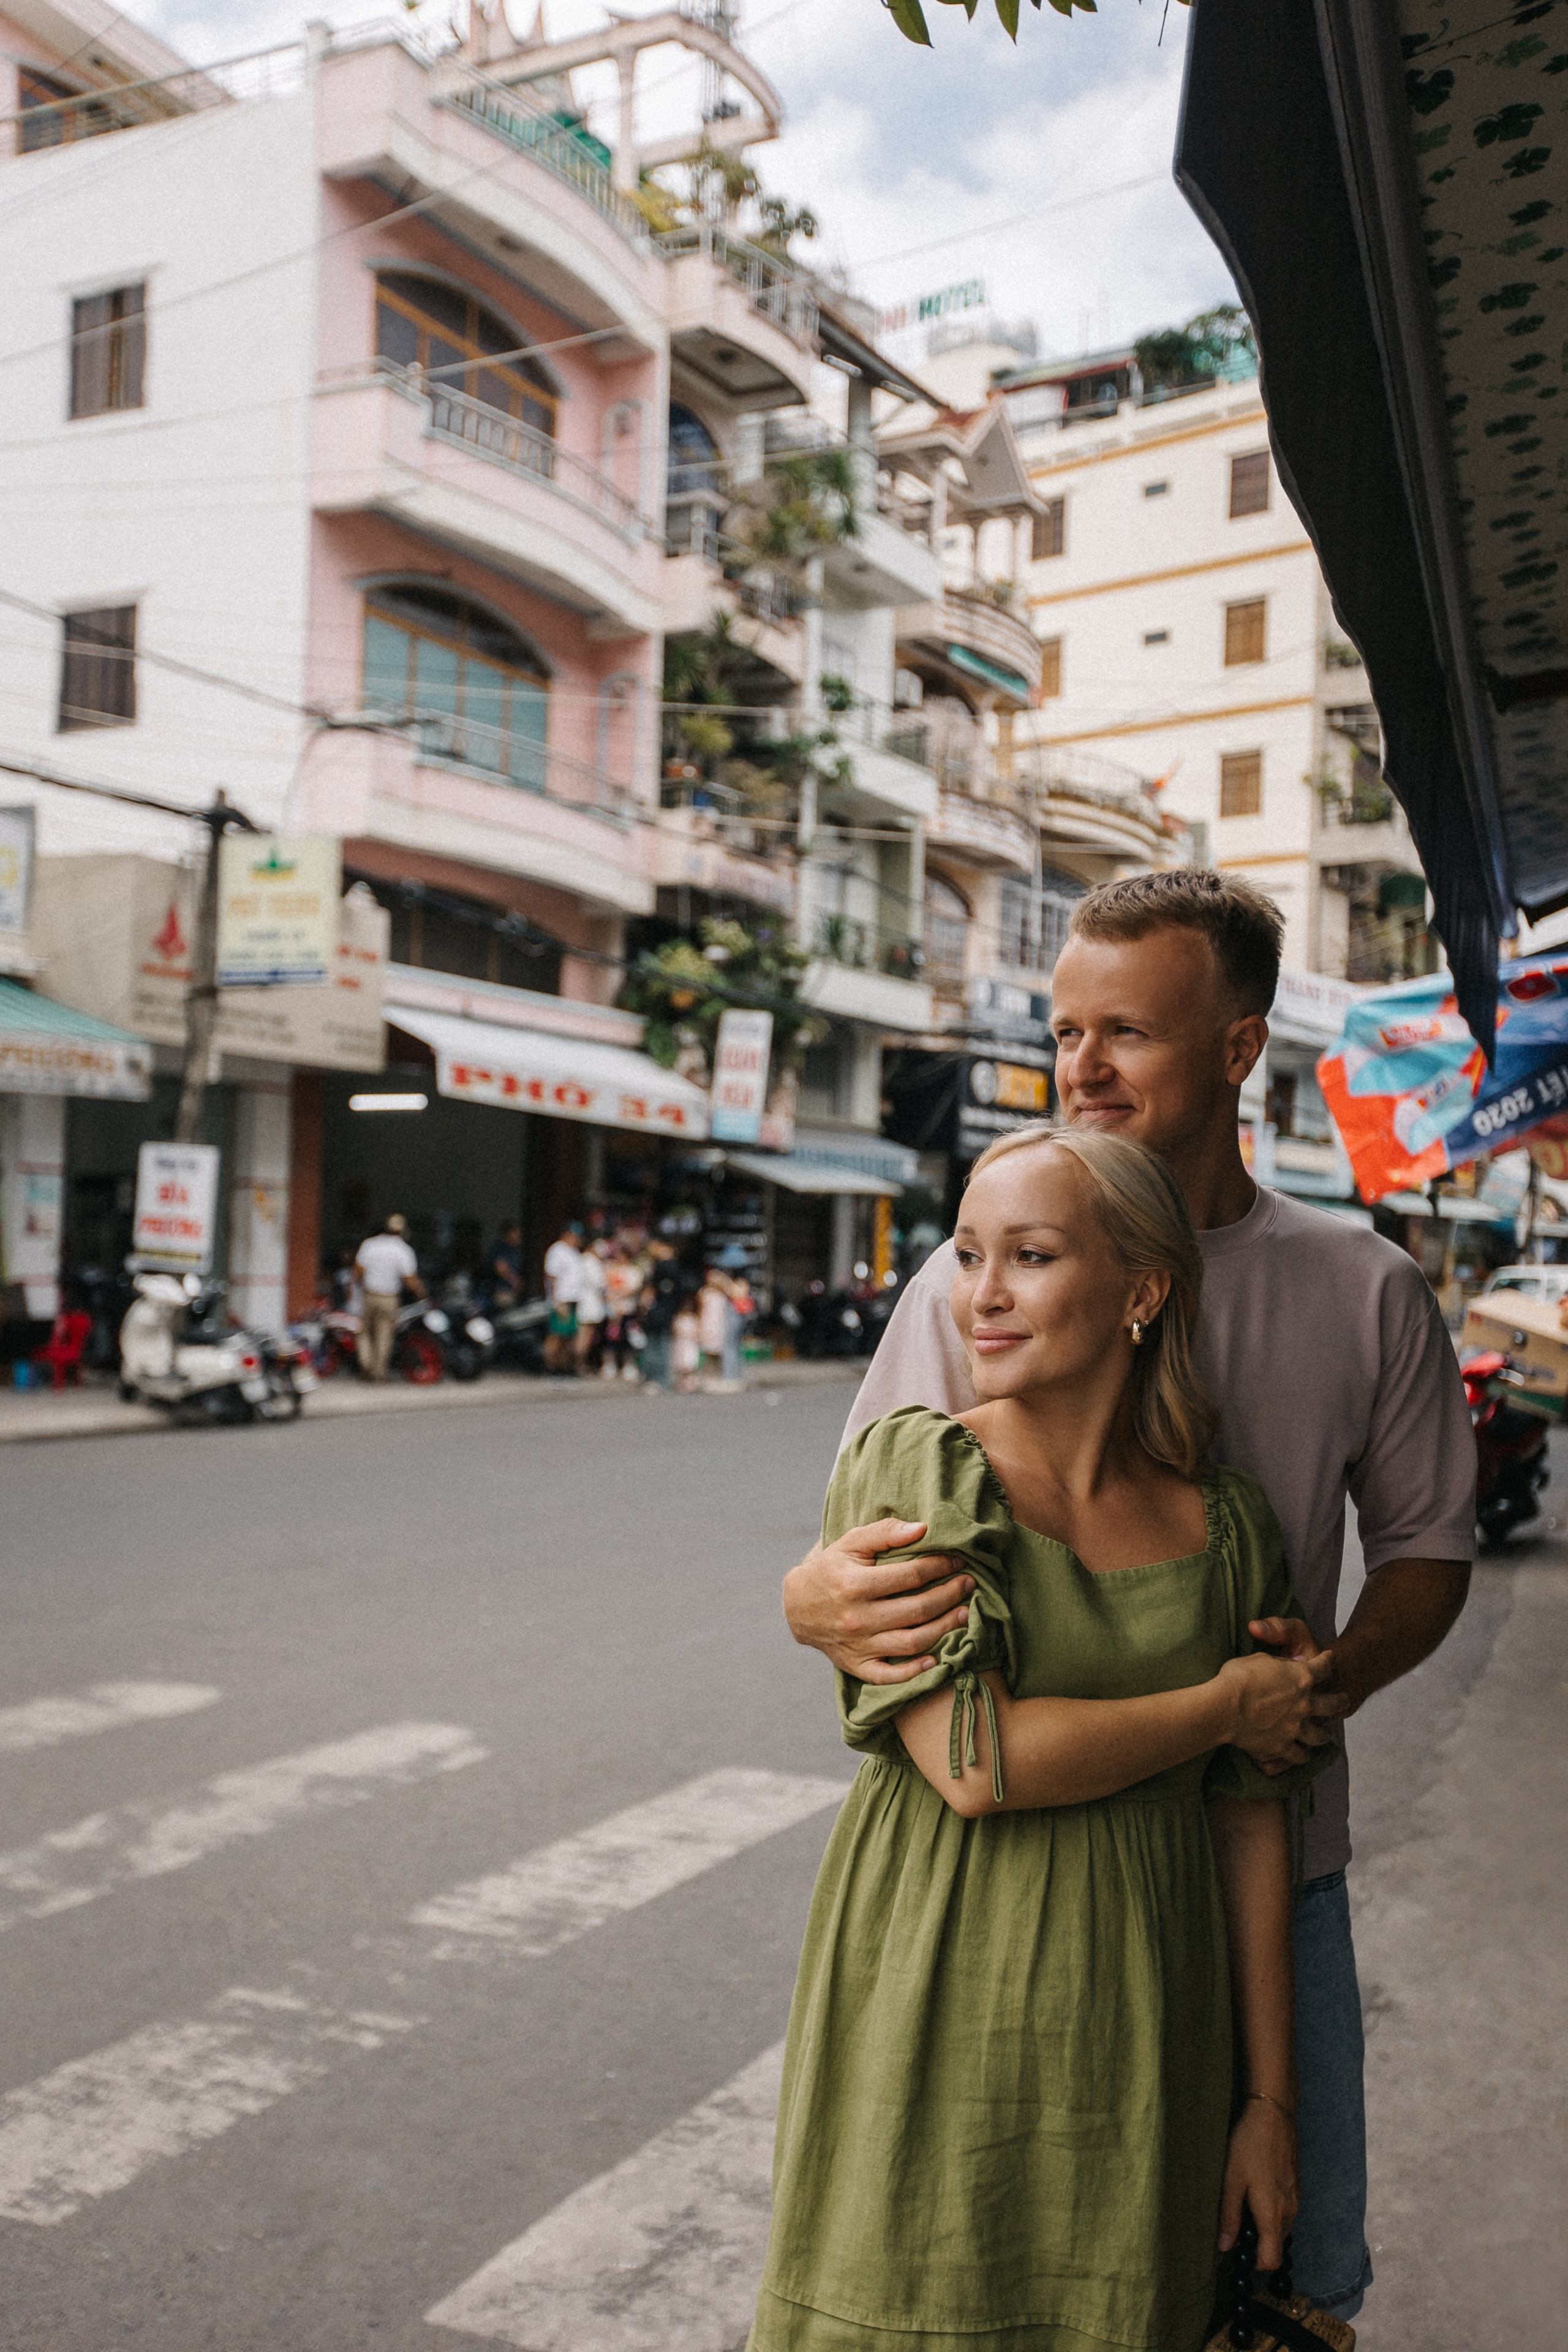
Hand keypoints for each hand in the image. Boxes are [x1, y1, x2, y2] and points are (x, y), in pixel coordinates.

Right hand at [782, 1520, 973, 1683]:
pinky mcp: (857, 1665)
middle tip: (968, 1585)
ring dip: (943, 1629)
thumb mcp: (850, 1543)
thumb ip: (884, 1533)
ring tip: (963, 1615)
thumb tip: (922, 1529)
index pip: (910, 1575)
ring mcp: (858, 1645)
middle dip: (949, 1596)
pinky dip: (914, 1672)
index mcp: (855, 1584)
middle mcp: (857, 1617)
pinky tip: (936, 1660)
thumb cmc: (831, 1568)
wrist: (797, 1606)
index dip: (939, 1566)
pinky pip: (889, 1675)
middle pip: (917, 1610)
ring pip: (911, 1643)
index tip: (957, 1560)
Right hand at [1215, 1643, 1336, 1773]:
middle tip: (1345, 1700)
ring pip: (1320, 1735)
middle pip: (1332, 1703)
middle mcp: (1305, 1704)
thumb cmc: (1238, 1678)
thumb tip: (1291, 1663)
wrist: (1224, 1709)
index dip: (1328, 1660)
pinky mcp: (1283, 1746)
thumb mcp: (1259, 1658)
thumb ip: (1279, 1663)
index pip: (1323, 1667)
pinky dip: (1301, 1756)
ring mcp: (1296, 1728)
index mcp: (1301, 1677)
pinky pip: (1298, 1755)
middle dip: (1341, 1701)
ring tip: (1326, 1734)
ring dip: (1324, 1734)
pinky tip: (1302, 1755)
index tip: (1330, 1658)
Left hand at [1218, 2099, 1298, 2271]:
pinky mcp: (1296, 2186)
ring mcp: (1295, 2198)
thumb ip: (1229, 2216)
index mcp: (1273, 2214)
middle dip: (1257, 2243)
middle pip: (1276, 2244)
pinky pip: (1285, 2210)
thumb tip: (1224, 2247)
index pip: (1272, 2259)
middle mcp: (1289, 2211)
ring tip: (1242, 2203)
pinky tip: (1254, 2189)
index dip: (1255, 2263)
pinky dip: (1271, 2211)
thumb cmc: (1249, 2146)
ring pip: (1281, 2227)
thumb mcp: (1231, 2180)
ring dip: (1264, 2226)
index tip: (1238, 2252)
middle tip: (1234, 2225)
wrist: (1273, 2115)